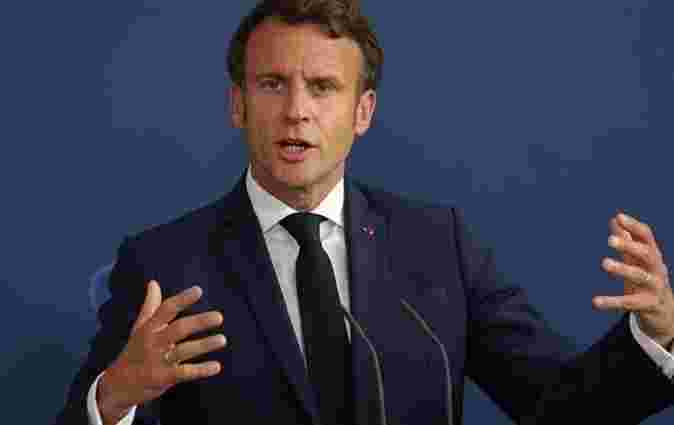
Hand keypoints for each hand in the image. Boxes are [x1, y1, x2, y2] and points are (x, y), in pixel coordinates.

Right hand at [97, 281, 225, 424]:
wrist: (117, 385)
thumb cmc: (134, 352)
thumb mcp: (139, 329)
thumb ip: (150, 306)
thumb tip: (154, 283)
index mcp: (149, 328)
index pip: (166, 310)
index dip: (182, 300)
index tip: (198, 291)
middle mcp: (153, 342)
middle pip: (178, 329)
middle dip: (199, 322)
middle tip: (219, 317)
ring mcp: (158, 361)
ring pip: (183, 351)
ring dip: (204, 345)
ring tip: (222, 339)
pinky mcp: (163, 378)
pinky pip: (184, 373)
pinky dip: (200, 370)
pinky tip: (216, 366)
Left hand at [594, 213, 673, 347]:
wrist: (666, 313)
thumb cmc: (647, 280)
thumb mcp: (637, 261)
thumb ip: (627, 241)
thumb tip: (615, 219)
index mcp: (653, 256)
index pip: (647, 237)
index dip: (634, 226)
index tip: (619, 217)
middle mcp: (657, 269)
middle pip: (647, 254)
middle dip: (630, 246)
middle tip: (609, 240)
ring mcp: (656, 287)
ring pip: (640, 276)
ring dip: (622, 269)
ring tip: (604, 263)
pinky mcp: (649, 305)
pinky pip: (630, 302)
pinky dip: (612, 302)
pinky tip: (595, 302)